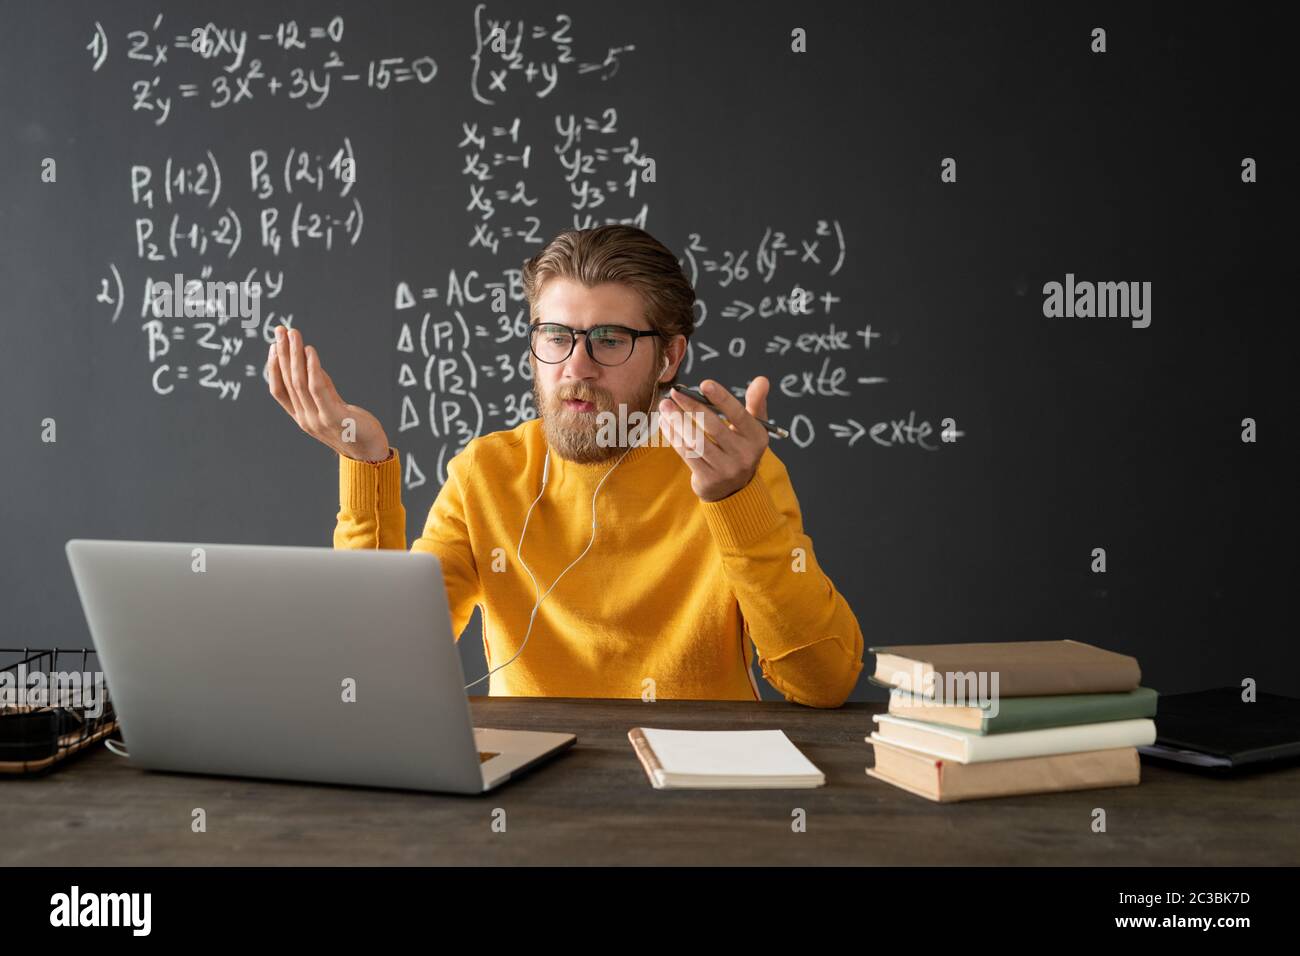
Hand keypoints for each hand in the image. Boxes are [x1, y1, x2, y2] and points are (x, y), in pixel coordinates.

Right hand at [266, 326, 390, 461]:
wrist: (371, 453)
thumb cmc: (353, 428)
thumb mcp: (332, 405)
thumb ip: (321, 388)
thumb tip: (311, 362)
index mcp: (301, 417)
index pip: (278, 391)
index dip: (273, 367)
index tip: (272, 346)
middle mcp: (305, 419)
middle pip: (288, 381)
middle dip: (282, 353)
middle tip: (279, 330)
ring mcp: (317, 419)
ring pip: (300, 382)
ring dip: (295, 355)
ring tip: (293, 334)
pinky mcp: (333, 417)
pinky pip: (318, 388)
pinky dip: (313, 368)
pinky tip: (311, 351)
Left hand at [657, 377, 769, 501]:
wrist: (735, 488)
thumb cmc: (740, 447)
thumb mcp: (752, 427)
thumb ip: (755, 403)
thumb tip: (762, 380)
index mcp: (757, 438)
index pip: (738, 415)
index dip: (722, 399)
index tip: (704, 384)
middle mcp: (744, 455)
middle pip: (713, 427)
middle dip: (691, 406)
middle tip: (674, 392)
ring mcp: (726, 469)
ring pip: (696, 441)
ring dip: (677, 421)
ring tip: (665, 406)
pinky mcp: (708, 479)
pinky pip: (687, 454)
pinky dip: (673, 436)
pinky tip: (665, 423)